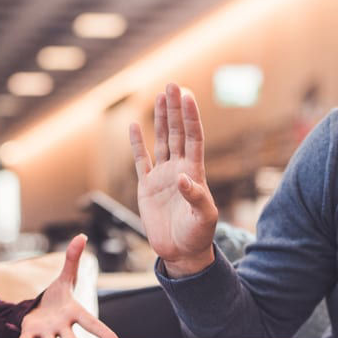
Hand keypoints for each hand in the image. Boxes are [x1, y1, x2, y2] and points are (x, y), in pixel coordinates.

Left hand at [15, 235, 120, 337]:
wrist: (41, 309)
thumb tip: (80, 236)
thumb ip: (72, 258)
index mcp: (74, 313)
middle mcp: (63, 327)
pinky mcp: (31, 334)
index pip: (92, 323)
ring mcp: (47, 333)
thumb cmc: (58, 296)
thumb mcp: (65, 276)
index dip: (104, 333)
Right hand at [128, 84, 218, 276]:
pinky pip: (141, 160)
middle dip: (174, 109)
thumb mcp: (204, 218)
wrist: (182, 252)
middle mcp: (179, 169)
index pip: (193, 138)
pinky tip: (133, 126)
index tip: (187, 96)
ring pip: (160, 140)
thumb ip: (196, 197)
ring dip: (160, 119)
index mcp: (195, 172)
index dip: (190, 117)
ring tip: (159, 96)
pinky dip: (137, 143)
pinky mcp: (147, 187)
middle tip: (172, 84)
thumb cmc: (198, 235)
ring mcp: (163, 176)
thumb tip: (183, 178)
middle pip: (176, 132)